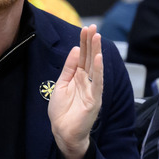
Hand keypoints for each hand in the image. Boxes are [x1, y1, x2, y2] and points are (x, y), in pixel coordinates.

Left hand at [48, 25, 102, 158]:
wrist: (63, 132)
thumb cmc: (62, 111)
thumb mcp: (61, 84)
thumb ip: (69, 68)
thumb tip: (76, 49)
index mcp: (78, 77)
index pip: (82, 56)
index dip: (84, 43)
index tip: (85, 28)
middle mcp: (87, 81)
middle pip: (89, 58)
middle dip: (91, 42)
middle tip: (92, 27)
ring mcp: (92, 90)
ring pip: (94, 67)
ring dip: (96, 52)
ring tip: (97, 37)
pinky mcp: (94, 100)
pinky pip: (97, 83)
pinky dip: (98, 71)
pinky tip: (97, 59)